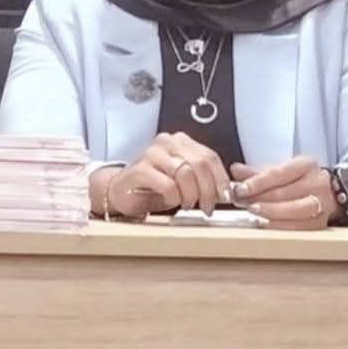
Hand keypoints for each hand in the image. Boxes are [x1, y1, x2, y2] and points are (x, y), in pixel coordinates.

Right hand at [90, 132, 230, 219]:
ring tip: (187, 205)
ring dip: (191, 195)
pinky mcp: (140, 169)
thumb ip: (202, 178)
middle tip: (207, 207)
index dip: (220, 179)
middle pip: (200, 164)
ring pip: (186, 174)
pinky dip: (174, 197)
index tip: (225, 196)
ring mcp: (152, 154)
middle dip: (208, 190)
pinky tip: (170, 201)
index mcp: (181, 141)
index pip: (210, 156)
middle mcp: (167, 142)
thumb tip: (226, 190)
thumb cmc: (154, 186)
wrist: (122, 191)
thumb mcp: (183, 180)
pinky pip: (168, 185)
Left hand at [229, 157, 337, 229]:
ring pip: (293, 210)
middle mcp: (317, 182)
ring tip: (253, 213)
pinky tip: (265, 224)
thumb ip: (256, 172)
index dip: (257, 182)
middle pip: (284, 192)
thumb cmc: (301, 180)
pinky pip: (298, 227)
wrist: (331, 193)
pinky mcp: (321, 223)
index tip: (240, 189)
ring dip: (269, 213)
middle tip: (241, 202)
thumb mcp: (281, 170)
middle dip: (259, 198)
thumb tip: (235, 171)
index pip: (278, 173)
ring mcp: (322, 203)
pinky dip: (280, 226)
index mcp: (306, 164)